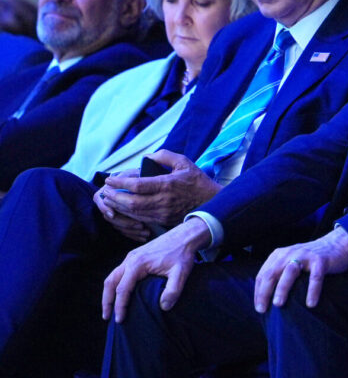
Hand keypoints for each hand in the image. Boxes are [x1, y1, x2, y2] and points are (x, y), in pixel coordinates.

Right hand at [93, 176, 150, 242]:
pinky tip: (145, 237)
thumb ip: (128, 177)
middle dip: (124, 222)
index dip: (104, 207)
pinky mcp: (122, 220)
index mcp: (108, 189)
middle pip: (109, 216)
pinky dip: (134, 235)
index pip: (99, 199)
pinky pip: (124, 231)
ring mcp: (114, 212)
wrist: (145, 180)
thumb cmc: (141, 174)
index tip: (113, 214)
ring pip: (117, 225)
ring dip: (131, 230)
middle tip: (140, 225)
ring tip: (146, 231)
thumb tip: (113, 182)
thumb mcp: (135, 172)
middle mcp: (108, 201)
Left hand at [97, 150, 222, 226]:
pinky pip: (141, 219)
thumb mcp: (184, 162)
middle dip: (114, 197)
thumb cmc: (197, 181)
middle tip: (105, 191)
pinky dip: (128, 214)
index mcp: (167, 184)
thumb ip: (164, 156)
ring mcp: (163, 213)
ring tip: (109, 199)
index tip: (109, 178)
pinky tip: (122, 208)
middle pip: (131, 202)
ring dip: (118, 206)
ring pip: (134, 213)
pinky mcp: (163, 221)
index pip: (137, 185)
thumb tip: (147, 157)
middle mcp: (163, 201)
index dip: (120, 182)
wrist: (211, 203)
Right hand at [101, 217, 211, 322]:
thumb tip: (164, 307)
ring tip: (109, 309)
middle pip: (110, 282)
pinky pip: (119, 273)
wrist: (184, 236)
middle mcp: (130, 259)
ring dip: (108, 293)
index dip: (120, 306)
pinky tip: (119, 295)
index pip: (123, 289)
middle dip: (107, 301)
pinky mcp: (134, 257)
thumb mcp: (181, 273)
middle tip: (107, 317)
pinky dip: (115, 285)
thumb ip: (173, 290)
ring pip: (112, 276)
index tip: (120, 320)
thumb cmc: (182, 254)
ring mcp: (131, 257)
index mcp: (138, 264)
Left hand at [253, 225, 347, 312]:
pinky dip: (312, 291)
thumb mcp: (291, 260)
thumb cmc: (310, 259)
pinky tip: (310, 303)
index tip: (258, 308)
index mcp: (279, 255)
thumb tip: (266, 297)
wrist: (336, 244)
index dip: (258, 291)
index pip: (263, 274)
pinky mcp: (320, 261)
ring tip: (278, 304)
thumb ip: (279, 272)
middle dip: (265, 291)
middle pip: (272, 273)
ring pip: (290, 272)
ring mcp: (305, 256)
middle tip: (262, 309)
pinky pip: (315, 277)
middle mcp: (290, 253)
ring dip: (282, 288)